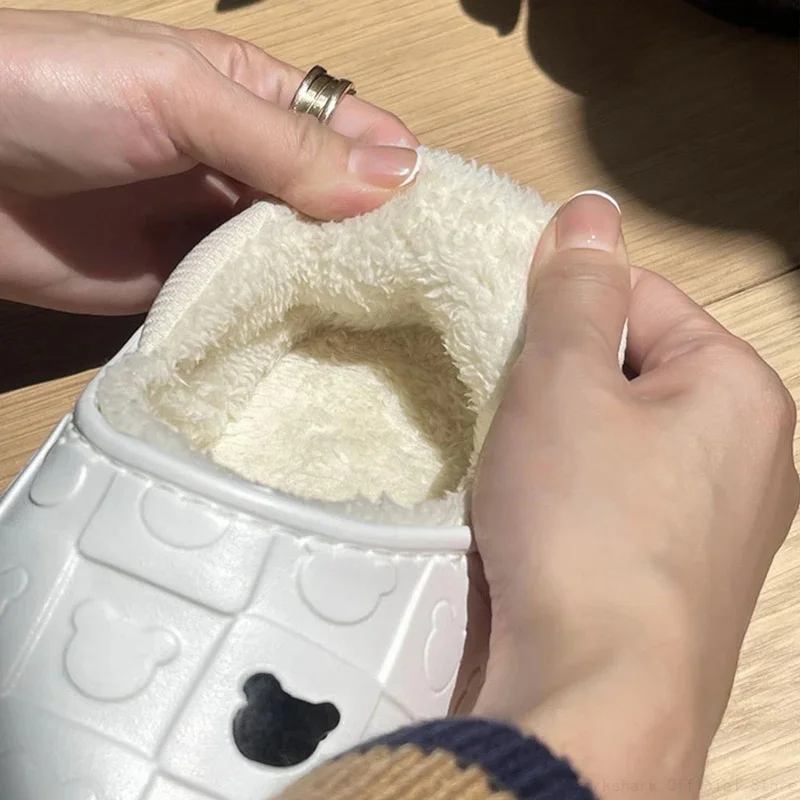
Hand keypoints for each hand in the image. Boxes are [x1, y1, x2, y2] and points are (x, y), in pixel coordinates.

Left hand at [0, 9, 417, 312]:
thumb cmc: (53, 94)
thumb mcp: (180, 97)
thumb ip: (285, 143)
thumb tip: (397, 181)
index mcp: (262, 104)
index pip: (359, 137)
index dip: (405, 178)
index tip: (451, 234)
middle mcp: (253, 173)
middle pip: (341, 213)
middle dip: (383, 249)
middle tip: (435, 306)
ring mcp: (222, 238)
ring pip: (304, 270)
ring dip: (342, 299)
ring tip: (400, 343)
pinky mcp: (190, 296)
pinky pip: (252, 314)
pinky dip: (286, 333)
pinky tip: (326, 358)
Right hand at [470, 193, 798, 797]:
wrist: (594, 692)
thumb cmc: (586, 527)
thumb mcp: (564, 380)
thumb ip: (576, 290)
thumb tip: (590, 211)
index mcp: (739, 390)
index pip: (640, 299)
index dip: (565, 312)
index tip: (516, 346)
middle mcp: (748, 456)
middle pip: (629, 373)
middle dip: (561, 385)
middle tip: (514, 419)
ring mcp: (715, 524)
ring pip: (616, 442)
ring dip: (559, 446)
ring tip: (522, 479)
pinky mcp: (675, 576)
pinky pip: (613, 504)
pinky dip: (570, 502)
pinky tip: (540, 529)